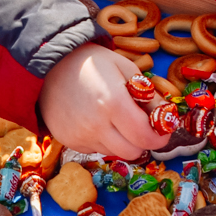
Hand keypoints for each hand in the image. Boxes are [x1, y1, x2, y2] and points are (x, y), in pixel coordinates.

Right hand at [38, 43, 171, 157]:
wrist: (49, 65)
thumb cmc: (90, 62)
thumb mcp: (125, 68)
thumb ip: (148, 94)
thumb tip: (165, 116)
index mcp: (113, 103)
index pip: (145, 137)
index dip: (159, 138)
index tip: (162, 132)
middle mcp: (96, 125)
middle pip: (132, 152)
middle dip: (142, 142)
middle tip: (142, 128)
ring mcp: (80, 136)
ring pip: (114, 152)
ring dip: (122, 141)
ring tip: (114, 120)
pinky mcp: (69, 141)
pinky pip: (96, 149)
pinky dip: (103, 140)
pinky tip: (95, 121)